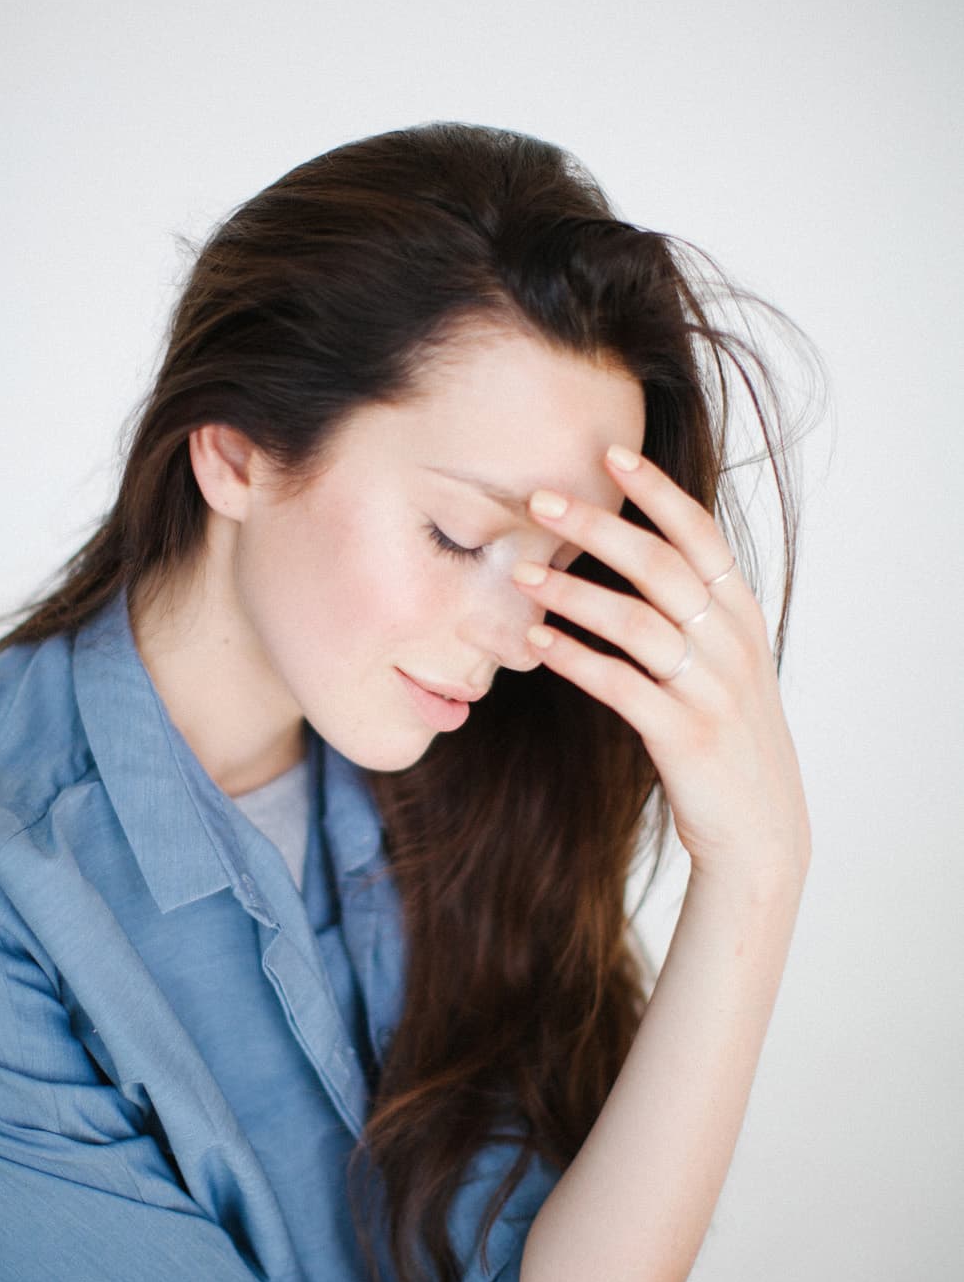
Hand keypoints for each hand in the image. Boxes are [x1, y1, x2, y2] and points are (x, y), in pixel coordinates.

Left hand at [512, 446, 810, 884]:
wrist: (760, 829)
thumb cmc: (729, 738)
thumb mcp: (727, 664)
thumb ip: (693, 613)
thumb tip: (637, 557)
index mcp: (741, 617)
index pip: (700, 535)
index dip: (656, 491)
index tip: (610, 452)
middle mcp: (731, 644)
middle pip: (660, 565)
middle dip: (598, 525)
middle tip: (541, 499)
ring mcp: (711, 690)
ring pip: (635, 621)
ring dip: (572, 593)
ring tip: (521, 574)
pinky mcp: (684, 735)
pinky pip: (620, 685)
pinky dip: (574, 658)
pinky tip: (537, 642)